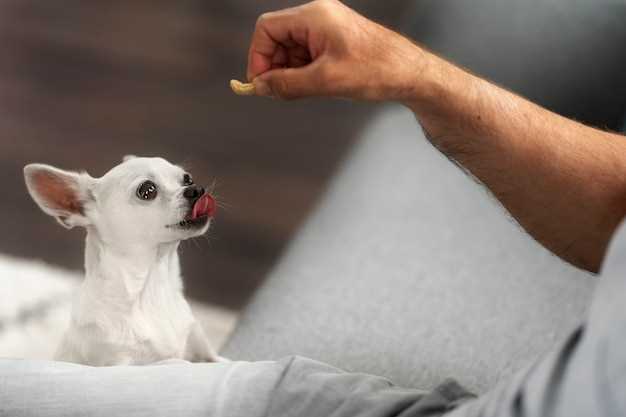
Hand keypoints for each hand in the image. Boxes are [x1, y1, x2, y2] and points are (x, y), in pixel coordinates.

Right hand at [247, 0, 425, 100]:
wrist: (411, 74)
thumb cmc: (377, 70)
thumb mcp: (325, 81)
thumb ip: (287, 84)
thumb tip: (260, 88)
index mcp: (314, 16)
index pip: (267, 29)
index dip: (258, 56)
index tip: (260, 83)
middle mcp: (318, 17)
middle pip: (277, 38)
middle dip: (275, 67)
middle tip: (280, 92)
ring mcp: (327, 29)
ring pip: (292, 49)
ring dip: (290, 72)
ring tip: (305, 90)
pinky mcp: (335, 42)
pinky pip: (307, 55)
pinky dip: (304, 72)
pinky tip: (315, 86)